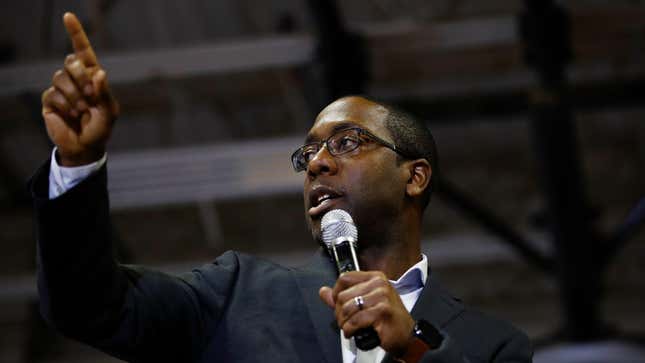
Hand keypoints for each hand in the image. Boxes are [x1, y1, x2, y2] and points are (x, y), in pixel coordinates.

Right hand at [41, 12, 118, 165]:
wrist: (86, 147)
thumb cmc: (101, 128)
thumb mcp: (109, 110)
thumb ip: (104, 91)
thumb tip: (99, 72)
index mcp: (92, 77)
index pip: (83, 51)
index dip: (76, 33)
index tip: (67, 16)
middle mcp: (76, 79)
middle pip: (71, 61)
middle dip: (82, 78)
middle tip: (91, 96)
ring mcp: (61, 88)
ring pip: (60, 77)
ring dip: (75, 96)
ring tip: (83, 111)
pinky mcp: (50, 100)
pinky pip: (53, 94)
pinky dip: (65, 106)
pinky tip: (72, 115)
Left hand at [319, 271, 414, 353]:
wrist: (407, 335)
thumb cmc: (387, 319)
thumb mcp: (365, 303)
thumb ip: (343, 296)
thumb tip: (323, 291)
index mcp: (375, 277)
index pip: (345, 278)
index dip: (336, 293)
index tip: (338, 304)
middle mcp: (379, 284)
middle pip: (343, 295)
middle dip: (339, 313)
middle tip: (346, 321)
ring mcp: (382, 296)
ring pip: (347, 308)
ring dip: (344, 323)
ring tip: (350, 327)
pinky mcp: (382, 311)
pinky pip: (355, 320)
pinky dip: (350, 330)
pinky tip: (354, 333)